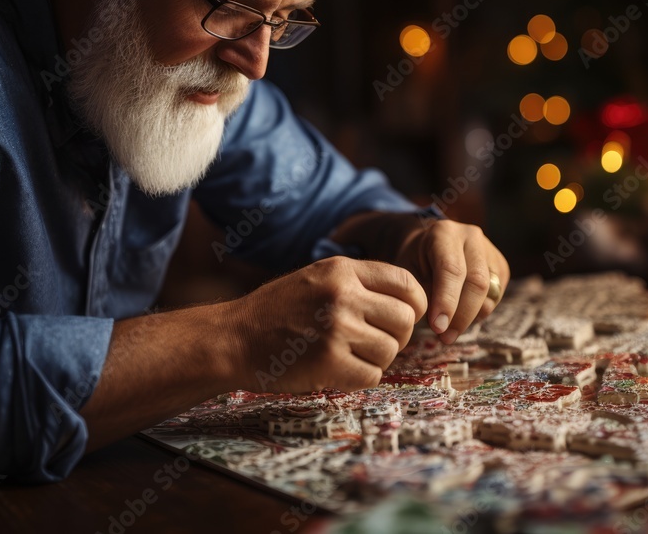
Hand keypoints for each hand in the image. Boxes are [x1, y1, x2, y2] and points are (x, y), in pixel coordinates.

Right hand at [225, 256, 426, 392]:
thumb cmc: (278, 311)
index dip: (414, 305)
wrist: (233, 338)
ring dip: (376, 359)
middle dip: (396, 336)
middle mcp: (342, 295)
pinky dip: (360, 378)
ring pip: (390, 351)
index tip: (402, 318)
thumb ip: (359, 284)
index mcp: (342, 270)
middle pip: (405, 320)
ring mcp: (336, 329)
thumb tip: (410, 302)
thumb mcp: (317, 277)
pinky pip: (372, 376)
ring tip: (350, 355)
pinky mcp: (328, 362)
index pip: (406, 284)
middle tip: (375, 342)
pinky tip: (338, 370)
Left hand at [394, 219, 508, 343]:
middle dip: (462, 315)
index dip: (447, 301)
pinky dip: (480, 312)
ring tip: (450, 329)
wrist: (429, 246)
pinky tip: (462, 314)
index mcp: (444, 233)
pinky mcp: (500, 266)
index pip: (451, 270)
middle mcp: (471, 237)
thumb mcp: (408, 272)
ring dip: (471, 317)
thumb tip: (439, 322)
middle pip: (477, 282)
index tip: (438, 327)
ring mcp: (490, 250)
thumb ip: (422, 292)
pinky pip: (496, 297)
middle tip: (445, 337)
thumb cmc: (415, 261)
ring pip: (490, 292)